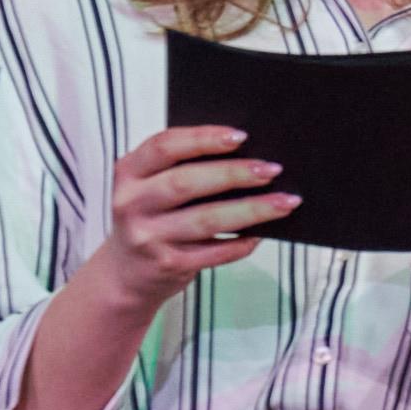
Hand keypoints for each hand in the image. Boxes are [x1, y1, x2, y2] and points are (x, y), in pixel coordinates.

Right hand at [83, 121, 283, 294]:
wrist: (125, 273)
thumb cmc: (152, 218)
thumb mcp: (150, 188)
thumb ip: (181, 169)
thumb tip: (246, 157)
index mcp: (129, 173)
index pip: (164, 146)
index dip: (203, 138)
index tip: (241, 136)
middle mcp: (132, 203)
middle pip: (187, 182)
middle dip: (234, 174)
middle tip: (272, 169)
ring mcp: (148, 237)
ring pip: (207, 219)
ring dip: (252, 209)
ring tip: (285, 201)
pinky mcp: (168, 264)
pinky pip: (215, 252)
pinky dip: (242, 242)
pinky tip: (263, 233)